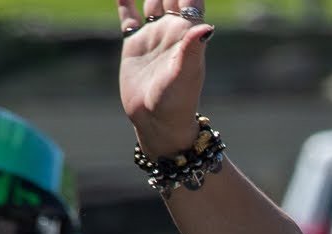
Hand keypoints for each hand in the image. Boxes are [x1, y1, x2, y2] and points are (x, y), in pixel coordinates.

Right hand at [118, 0, 214, 156]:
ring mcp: (153, 35)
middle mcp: (171, 29)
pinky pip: (128, 15)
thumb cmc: (177, 102)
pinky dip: (124, 0)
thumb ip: (193, 49)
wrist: (156, 122)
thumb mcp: (186, 75)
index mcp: (186, 32)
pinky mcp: (135, 44)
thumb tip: (207, 26)